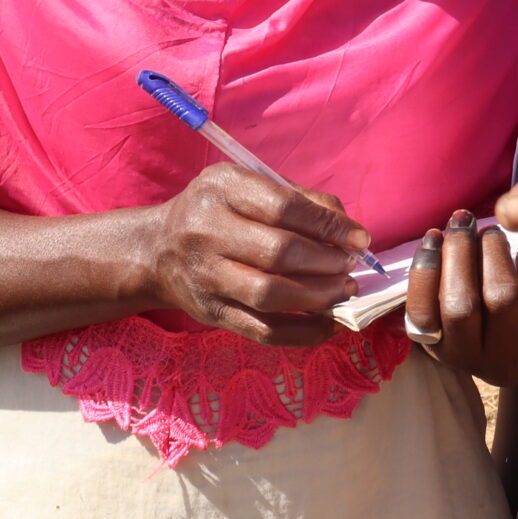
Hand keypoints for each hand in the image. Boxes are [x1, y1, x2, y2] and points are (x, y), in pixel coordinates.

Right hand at [147, 164, 368, 346]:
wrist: (157, 251)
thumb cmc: (217, 211)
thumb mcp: (247, 186)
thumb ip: (300, 198)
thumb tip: (348, 227)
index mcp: (222, 189)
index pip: (284, 207)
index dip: (329, 226)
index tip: (360, 238)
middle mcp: (208, 231)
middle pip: (279, 253)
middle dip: (326, 262)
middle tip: (350, 266)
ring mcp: (207, 276)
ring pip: (272, 295)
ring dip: (319, 296)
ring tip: (343, 290)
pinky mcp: (212, 313)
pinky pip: (264, 331)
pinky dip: (303, 332)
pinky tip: (328, 322)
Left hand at [400, 209, 517, 386]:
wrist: (502, 346)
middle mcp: (509, 366)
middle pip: (502, 297)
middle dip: (496, 250)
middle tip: (495, 231)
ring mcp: (467, 360)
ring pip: (460, 303)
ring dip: (461, 253)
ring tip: (465, 226)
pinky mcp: (433, 348)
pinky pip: (422, 311)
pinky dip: (425, 270)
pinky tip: (434, 238)